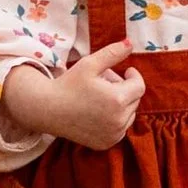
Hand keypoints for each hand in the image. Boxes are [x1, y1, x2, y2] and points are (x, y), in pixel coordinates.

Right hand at [3, 38, 144, 149]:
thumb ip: (113, 53)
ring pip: (129, 115)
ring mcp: (113, 135)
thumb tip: (131, 43)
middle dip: (124, 88)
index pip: (139, 86)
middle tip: (104, 81)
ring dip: (121, 104)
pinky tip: (98, 112)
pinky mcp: (106, 143)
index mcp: (117, 99)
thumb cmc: (68, 84)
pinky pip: (121, 128)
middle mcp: (119, 121)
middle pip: (135, 100)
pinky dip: (115, 120)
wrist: (47, 110)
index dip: (133, 76)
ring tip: (100, 96)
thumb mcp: (90, 64)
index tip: (126, 70)